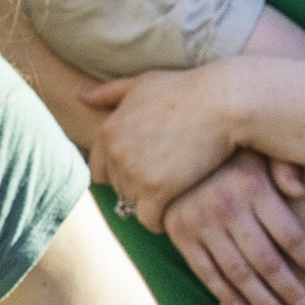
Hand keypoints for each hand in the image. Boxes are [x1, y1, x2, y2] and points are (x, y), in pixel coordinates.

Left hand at [84, 58, 247, 216]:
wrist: (223, 103)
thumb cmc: (188, 89)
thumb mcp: (144, 83)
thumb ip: (110, 93)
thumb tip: (81, 95)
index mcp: (109, 130)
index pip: (99, 170)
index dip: (121, 175)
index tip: (145, 174)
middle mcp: (115, 152)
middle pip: (118, 190)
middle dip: (137, 189)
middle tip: (166, 184)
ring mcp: (134, 172)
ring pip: (133, 206)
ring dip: (151, 205)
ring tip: (174, 195)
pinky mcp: (156, 189)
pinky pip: (149, 220)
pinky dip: (161, 221)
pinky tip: (176, 212)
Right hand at [161, 148, 304, 304]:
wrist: (172, 146)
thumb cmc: (228, 151)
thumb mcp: (259, 148)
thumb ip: (285, 165)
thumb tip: (300, 192)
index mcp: (252, 185)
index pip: (288, 232)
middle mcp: (227, 206)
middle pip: (267, 260)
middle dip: (289, 288)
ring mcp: (201, 223)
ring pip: (238, 273)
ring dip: (262, 299)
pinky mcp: (180, 235)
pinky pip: (206, 272)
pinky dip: (225, 293)